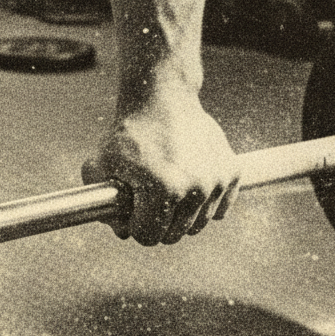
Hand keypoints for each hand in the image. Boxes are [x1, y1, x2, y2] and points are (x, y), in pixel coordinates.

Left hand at [82, 86, 238, 244]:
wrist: (163, 99)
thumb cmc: (130, 135)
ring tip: (167, 190)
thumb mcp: (101, 166)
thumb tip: (124, 234)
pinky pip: (218, 211)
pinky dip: (203, 205)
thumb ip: (104, 206)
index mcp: (162, 189)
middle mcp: (195, 188)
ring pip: (196, 226)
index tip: (131, 208)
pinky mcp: (233, 172)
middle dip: (156, 222)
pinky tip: (189, 185)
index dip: (133, 224)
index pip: (147, 236)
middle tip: (147, 199)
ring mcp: (217, 181)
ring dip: (180, 216)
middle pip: (173, 235)